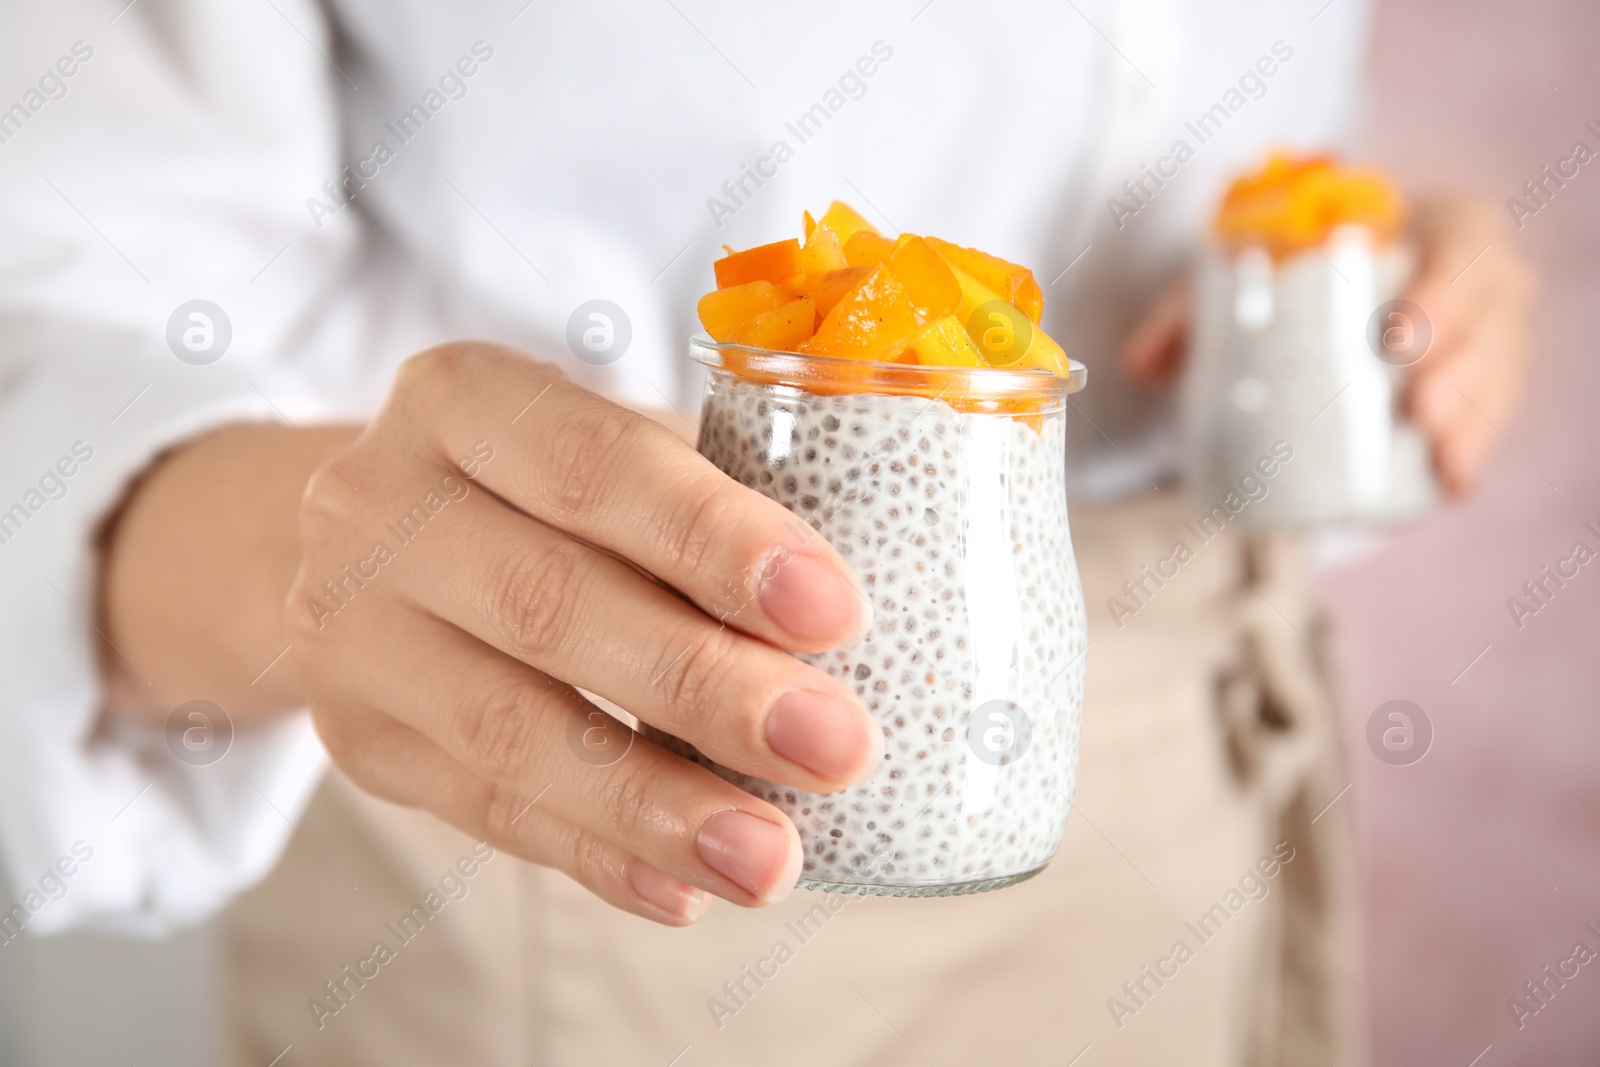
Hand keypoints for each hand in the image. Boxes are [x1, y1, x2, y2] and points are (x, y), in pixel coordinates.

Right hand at [288, 343, 877, 924]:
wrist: (379, 545)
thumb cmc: (545, 491)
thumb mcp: (608, 452)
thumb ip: (705, 507)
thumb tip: (868, 614)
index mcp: (460, 398)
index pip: (592, 466)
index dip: (714, 540)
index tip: (836, 611)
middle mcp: (378, 506)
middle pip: (549, 605)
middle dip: (706, 686)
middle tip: (837, 748)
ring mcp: (351, 631)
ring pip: (509, 732)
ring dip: (655, 803)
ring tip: (770, 856)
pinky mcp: (359, 739)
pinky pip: (485, 813)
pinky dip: (597, 856)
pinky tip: (685, 889)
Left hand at [1120, 193, 1536, 496]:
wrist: (1336, 284)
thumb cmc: (1299, 270)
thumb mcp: (1245, 275)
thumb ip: (1188, 311)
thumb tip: (1139, 364)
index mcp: (1435, 221)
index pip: (1464, 238)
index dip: (1447, 284)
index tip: (1400, 335)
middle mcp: (1477, 271)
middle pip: (1494, 311)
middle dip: (1464, 362)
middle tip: (1418, 408)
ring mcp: (1490, 328)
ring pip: (1502, 365)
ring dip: (1477, 410)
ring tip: (1439, 451)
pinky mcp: (1486, 380)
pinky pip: (1498, 411)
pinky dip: (1478, 444)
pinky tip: (1456, 481)